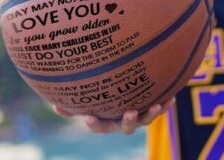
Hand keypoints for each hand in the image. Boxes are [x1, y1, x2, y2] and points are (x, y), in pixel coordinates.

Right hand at [53, 97, 174, 134]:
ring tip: (155, 106)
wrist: (124, 102)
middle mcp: (122, 121)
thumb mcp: (88, 103)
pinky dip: (165, 106)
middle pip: (125, 127)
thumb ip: (73, 105)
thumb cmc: (102, 103)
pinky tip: (171, 98)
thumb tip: (53, 104)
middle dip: (128, 121)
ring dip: (151, 114)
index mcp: (107, 121)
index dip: (94, 123)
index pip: (99, 126)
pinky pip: (158, 109)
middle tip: (129, 112)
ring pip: (144, 120)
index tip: (88, 116)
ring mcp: (137, 116)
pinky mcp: (148, 109)